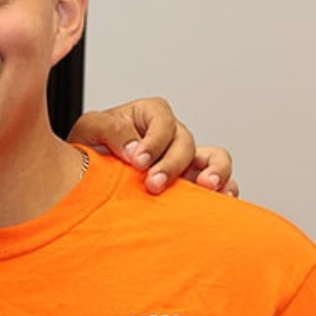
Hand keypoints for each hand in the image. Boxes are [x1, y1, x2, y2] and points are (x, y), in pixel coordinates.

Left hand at [68, 97, 235, 195]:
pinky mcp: (193, 181)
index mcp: (149, 114)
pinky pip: (222, 182)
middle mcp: (172, 134)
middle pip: (186, 143)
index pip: (163, 121)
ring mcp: (186, 158)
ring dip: (214, 172)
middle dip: (171, 164)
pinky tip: (219, 200)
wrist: (89, 173)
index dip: (153, 141)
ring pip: (215, 158)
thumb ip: (109, 130)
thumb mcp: (90, 128)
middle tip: (153, 183)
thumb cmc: (92, 145)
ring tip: (205, 186)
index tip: (138, 161)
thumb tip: (134, 149)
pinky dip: (226, 189)